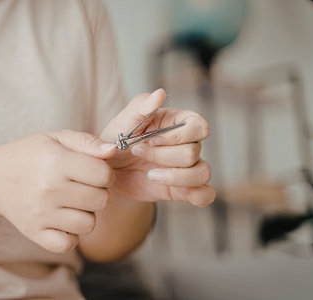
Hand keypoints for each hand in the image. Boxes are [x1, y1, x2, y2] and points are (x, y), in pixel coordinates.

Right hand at [0, 130, 116, 252]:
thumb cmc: (30, 155)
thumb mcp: (57, 138)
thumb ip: (87, 142)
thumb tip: (113, 151)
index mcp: (56, 162)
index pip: (104, 175)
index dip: (106, 173)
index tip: (95, 172)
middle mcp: (48, 189)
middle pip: (101, 200)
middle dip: (98, 192)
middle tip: (82, 186)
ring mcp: (41, 214)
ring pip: (89, 224)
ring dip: (86, 214)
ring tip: (72, 202)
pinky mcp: (34, 232)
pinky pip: (69, 243)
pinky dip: (71, 235)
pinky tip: (64, 220)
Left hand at [101, 89, 215, 206]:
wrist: (107, 170)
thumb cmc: (116, 139)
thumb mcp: (123, 121)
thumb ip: (141, 106)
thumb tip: (160, 94)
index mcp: (178, 123)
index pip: (199, 126)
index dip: (176, 136)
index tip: (149, 139)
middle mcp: (186, 144)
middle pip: (193, 152)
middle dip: (162, 156)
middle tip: (138, 153)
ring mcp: (186, 168)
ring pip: (203, 173)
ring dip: (175, 177)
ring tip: (149, 175)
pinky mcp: (182, 189)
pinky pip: (205, 195)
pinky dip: (198, 196)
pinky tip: (173, 190)